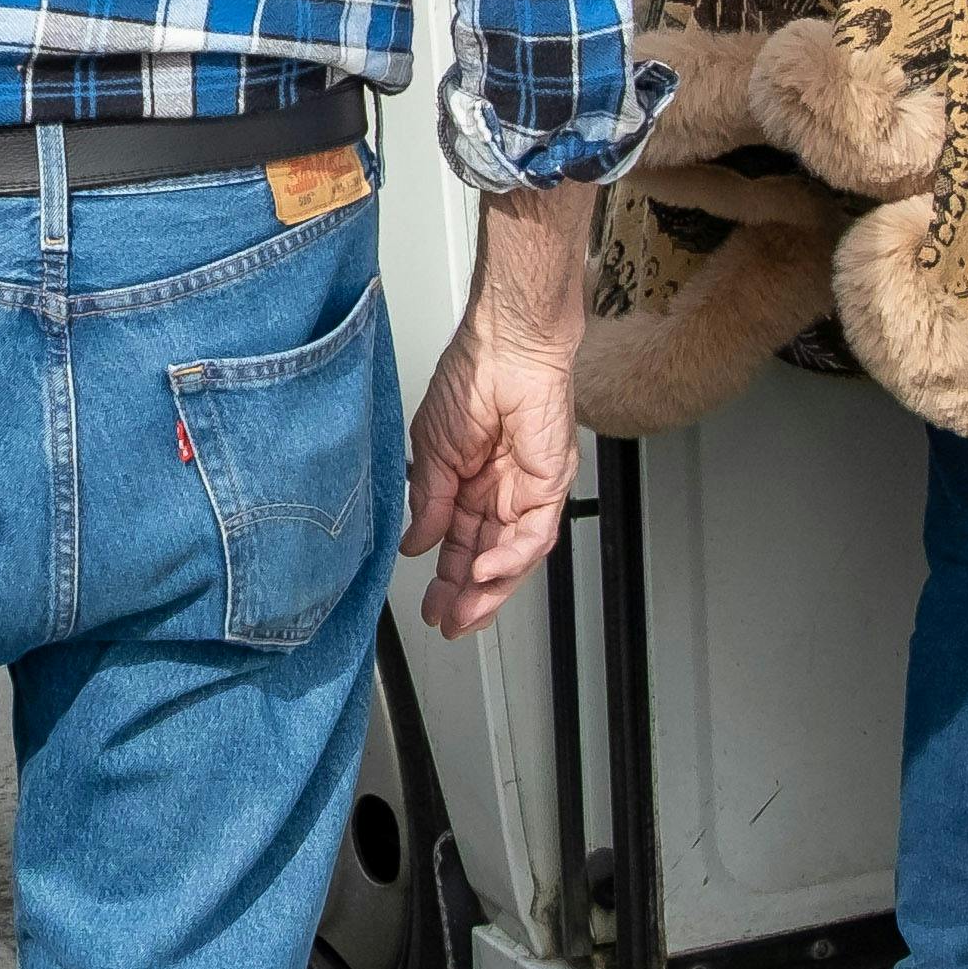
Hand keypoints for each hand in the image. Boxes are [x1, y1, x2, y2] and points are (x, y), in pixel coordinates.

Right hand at [401, 181, 593, 636]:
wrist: (507, 345)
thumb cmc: (472, 375)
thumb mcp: (432, 449)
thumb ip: (429, 501)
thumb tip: (417, 543)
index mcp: (470, 482)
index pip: (460, 543)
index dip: (444, 577)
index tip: (430, 605)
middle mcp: (501, 491)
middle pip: (487, 557)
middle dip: (466, 595)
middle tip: (447, 623)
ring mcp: (527, 489)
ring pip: (514, 555)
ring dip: (489, 588)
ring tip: (463, 610)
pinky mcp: (551, 483)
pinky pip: (534, 532)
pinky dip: (511, 557)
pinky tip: (485, 573)